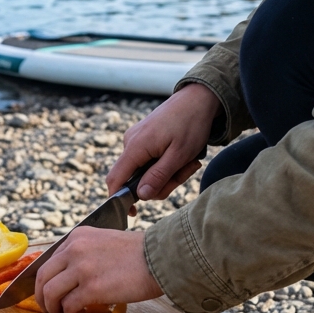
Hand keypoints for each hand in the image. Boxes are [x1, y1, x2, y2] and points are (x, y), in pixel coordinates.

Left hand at [35, 229, 162, 312]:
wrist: (160, 258)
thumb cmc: (139, 254)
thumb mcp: (105, 242)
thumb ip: (85, 253)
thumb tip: (71, 277)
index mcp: (78, 236)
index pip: (48, 260)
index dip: (45, 281)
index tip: (49, 293)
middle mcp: (75, 249)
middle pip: (42, 277)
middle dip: (42, 297)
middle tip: (51, 309)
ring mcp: (81, 268)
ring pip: (50, 293)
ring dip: (54, 309)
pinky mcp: (91, 288)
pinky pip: (68, 306)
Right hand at [106, 83, 220, 202]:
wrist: (198, 98)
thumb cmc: (191, 124)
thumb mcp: (179, 155)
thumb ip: (158, 177)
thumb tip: (140, 197)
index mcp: (135, 146)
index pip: (115, 179)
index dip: (120, 199)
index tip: (133, 213)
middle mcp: (130, 142)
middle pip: (134, 178)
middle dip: (161, 183)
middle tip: (186, 172)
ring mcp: (136, 139)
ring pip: (145, 170)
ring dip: (168, 173)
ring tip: (189, 161)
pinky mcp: (143, 138)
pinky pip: (149, 160)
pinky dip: (165, 163)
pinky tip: (182, 155)